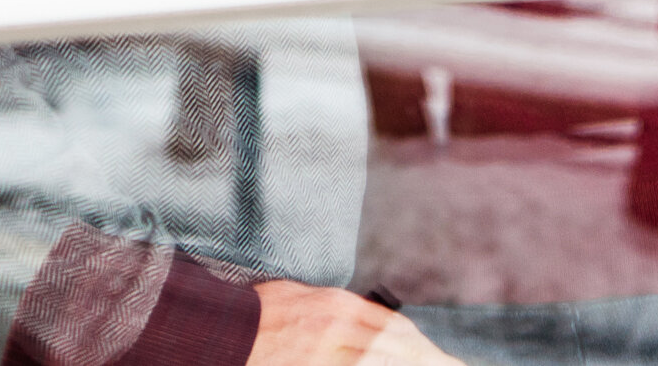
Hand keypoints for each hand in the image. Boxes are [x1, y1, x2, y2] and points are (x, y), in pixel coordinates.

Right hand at [245, 280, 465, 365]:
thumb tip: (365, 322)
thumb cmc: (254, 316)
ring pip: (380, 360)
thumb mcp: (298, 298)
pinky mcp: (314, 363)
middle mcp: (337, 328)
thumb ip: (333, 310)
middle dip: (426, 361)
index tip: (439, 358)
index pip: (392, 327)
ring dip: (411, 365)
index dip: (419, 346)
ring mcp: (326, 353)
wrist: (218, 330)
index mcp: (335, 305)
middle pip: (396, 347)